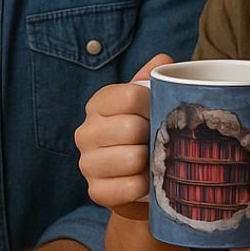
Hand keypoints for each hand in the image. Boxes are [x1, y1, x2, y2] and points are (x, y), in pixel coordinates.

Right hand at [75, 53, 172, 220]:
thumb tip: (164, 59)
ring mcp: (87, 163)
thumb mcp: (144, 107)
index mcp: (98, 104)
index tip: (159, 115)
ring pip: (131, 157)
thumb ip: (150, 81)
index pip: (131, 95)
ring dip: (149, 162)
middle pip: (132, 127)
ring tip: (151, 161)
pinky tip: (145, 181)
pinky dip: (145, 185)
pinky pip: (130, 186)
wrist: (133, 184)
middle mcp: (85, 132)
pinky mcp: (95, 191)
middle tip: (157, 142)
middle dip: (152, 136)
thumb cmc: (140, 138)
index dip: (153, 106)